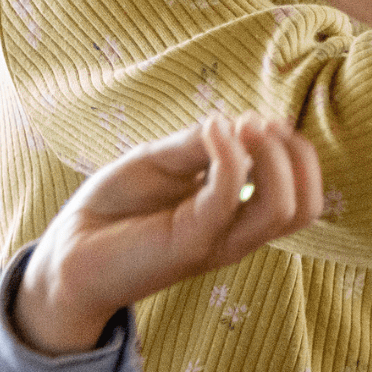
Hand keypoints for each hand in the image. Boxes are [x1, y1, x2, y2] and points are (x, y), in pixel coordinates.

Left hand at [14, 114, 322, 355]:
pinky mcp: (188, 243)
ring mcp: (217, 243)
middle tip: (261, 123)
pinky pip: (227, 198)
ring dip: (275, 158)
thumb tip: (239, 125)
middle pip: (306, 207)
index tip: (263, 121)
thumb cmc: (115, 208)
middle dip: (298, 156)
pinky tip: (212, 129)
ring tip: (247, 125)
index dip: (298, 153)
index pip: (302, 195)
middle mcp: (236, 235)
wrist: (66, 251)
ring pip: (284, 210)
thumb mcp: (162, 162)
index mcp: (238, 217)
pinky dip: (229, 156)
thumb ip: (200, 147)